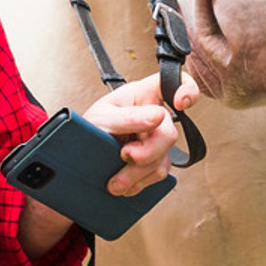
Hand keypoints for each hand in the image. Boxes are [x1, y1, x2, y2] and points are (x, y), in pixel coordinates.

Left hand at [82, 72, 198, 197]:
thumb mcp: (101, 118)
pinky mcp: (154, 161)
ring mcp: (156, 140)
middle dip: (146, 153)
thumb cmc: (88, 128)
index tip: (180, 104)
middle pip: (168, 135)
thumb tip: (159, 116)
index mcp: (143, 95)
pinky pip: (157, 175)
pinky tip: (123, 184)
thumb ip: (128, 117)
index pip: (176, 81)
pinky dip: (139, 183)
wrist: (78, 158)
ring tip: (115, 182)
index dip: (187, 88)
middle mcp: (154, 116)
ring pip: (162, 160)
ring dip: (138, 174)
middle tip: (124, 156)